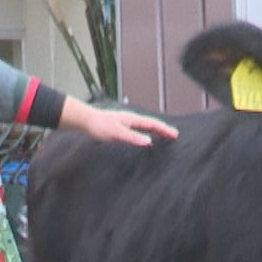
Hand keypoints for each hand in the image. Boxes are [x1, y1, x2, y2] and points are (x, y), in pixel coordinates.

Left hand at [61, 99, 178, 146]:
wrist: (86, 120)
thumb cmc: (100, 126)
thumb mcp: (117, 133)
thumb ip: (133, 138)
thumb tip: (148, 142)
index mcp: (133, 119)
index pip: (153, 124)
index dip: (165, 130)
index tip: (175, 135)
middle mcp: (132, 119)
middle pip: (152, 124)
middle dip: (164, 129)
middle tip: (174, 135)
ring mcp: (127, 122)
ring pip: (146, 126)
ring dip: (156, 131)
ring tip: (165, 136)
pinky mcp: (122, 127)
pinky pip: (139, 129)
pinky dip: (147, 133)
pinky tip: (146, 138)